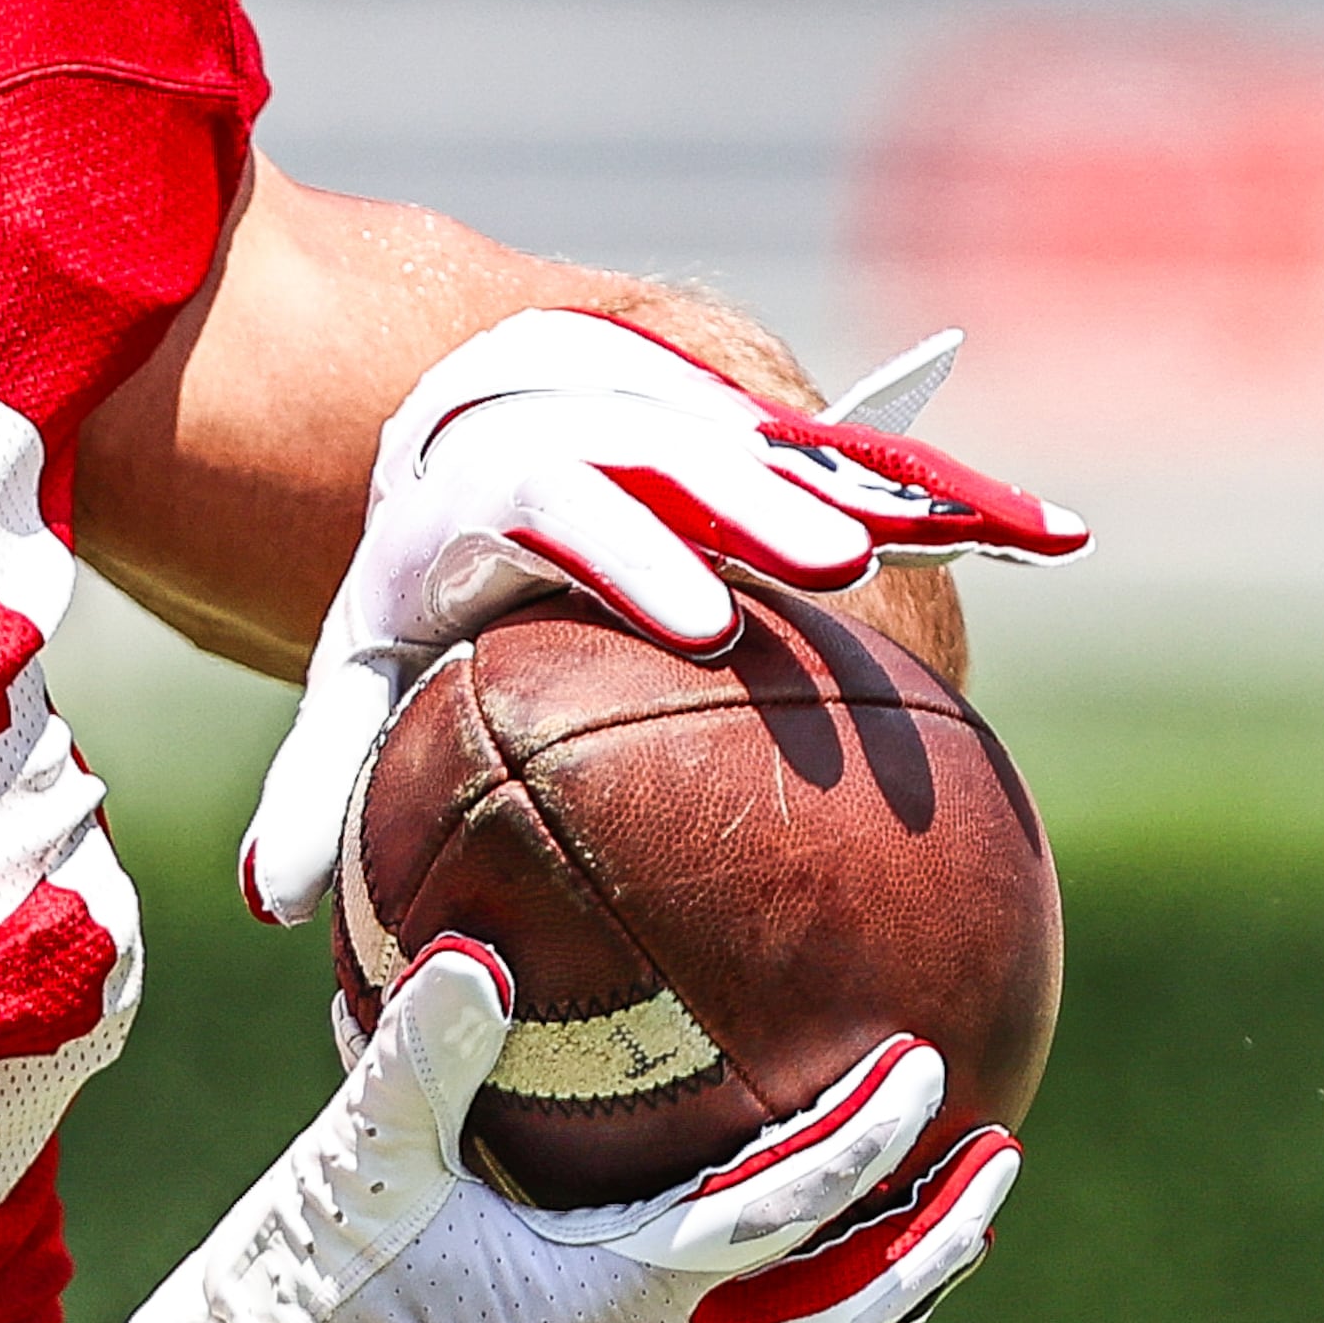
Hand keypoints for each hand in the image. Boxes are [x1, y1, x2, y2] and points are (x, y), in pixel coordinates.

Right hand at [0, 937, 1018, 1322]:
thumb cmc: (291, 1322)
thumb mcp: (351, 1169)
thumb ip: (419, 1054)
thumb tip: (471, 946)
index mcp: (614, 1308)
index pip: (782, 1210)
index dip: (864, 1138)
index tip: (926, 1065)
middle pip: (849, 1315)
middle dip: (936, 1238)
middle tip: (1002, 1156)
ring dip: (886, 1290)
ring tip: (937, 1226)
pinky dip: (801, 1322)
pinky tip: (792, 1282)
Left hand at [238, 310, 1087, 929]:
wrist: (458, 419)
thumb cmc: (420, 585)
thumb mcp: (354, 663)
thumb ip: (322, 774)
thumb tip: (267, 903)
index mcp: (491, 489)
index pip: (562, 501)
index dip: (629, 550)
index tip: (699, 620)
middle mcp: (594, 436)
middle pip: (683, 454)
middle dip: (758, 504)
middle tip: (831, 564)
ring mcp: (688, 423)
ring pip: (784, 445)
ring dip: (869, 486)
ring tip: (972, 541)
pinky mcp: (763, 432)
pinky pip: (863, 459)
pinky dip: (950, 491)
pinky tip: (1056, 535)